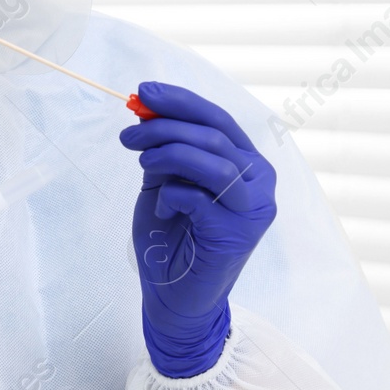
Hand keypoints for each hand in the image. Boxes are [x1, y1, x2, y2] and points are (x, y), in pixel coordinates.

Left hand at [119, 82, 276, 378]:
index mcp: (247, 163)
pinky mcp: (238, 234)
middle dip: (166, 126)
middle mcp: (260, 182)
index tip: (143, 90)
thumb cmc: (172, 240)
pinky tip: (163, 209)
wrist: (173, 298)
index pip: (218, 119)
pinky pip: (200, 197)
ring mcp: (254, 209)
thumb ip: (165, 150)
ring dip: (168, 154)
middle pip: (215, 135)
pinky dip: (172, 195)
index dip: (181, 101)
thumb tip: (147, 109)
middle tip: (129, 134)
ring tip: (141, 163)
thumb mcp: (164, 183)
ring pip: (214, 160)